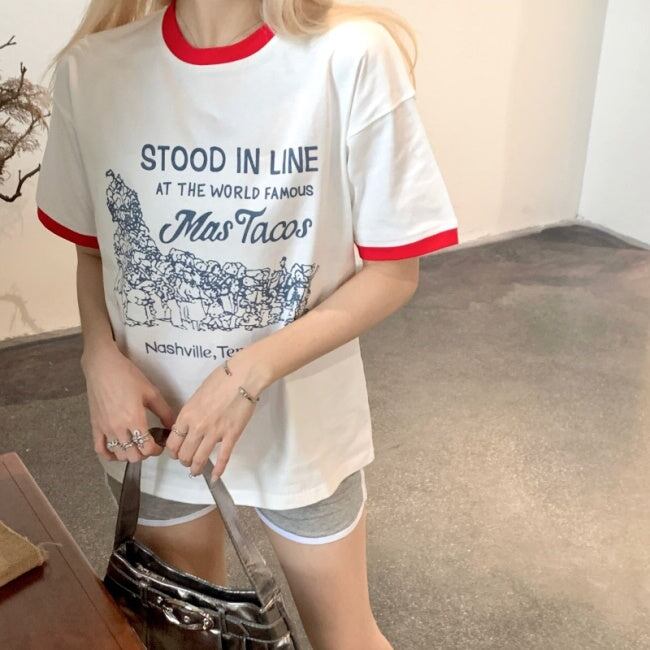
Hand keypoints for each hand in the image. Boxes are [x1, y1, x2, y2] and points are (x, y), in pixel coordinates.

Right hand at [81, 344, 176, 462]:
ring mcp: (105, 429)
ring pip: (118, 455)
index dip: (157, 450)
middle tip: (149, 443)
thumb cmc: (128, 376)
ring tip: (136, 445)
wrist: (103, 367)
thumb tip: (173, 426)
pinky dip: (109, 455)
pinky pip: (100, 449)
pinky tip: (117, 451)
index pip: (147, 448)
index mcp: (134, 420)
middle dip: (145, 453)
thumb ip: (164, 412)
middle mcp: (118, 428)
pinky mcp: (95, 426)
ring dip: (129, 454)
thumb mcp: (151, 392)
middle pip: (133, 456)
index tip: (160, 444)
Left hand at [165, 355, 259, 482]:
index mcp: (186, 415)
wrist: (243, 376)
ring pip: (199, 459)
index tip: (176, 451)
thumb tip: (190, 424)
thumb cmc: (220, 380)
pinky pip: (223, 457)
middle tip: (187, 461)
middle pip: (184, 453)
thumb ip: (191, 412)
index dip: (172, 450)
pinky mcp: (231, 436)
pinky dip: (217, 470)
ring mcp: (214, 433)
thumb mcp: (197, 395)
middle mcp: (197, 427)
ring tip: (195, 471)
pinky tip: (214, 477)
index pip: (173, 441)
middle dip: (183, 460)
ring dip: (195, 468)